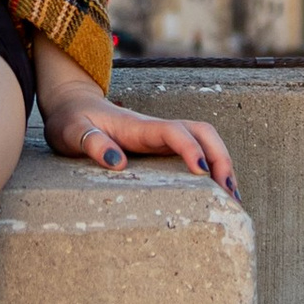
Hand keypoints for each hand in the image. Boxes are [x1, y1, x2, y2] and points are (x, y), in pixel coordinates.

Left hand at [34, 42, 239, 198]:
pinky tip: (218, 190)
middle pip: (202, 132)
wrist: (71, 106)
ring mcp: (161, 136)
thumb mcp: (71, 132)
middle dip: (221, 158)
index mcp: (137, 126)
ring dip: (223, 163)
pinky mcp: (160, 146)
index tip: (202, 174)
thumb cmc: (70, 121)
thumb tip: (118, 164)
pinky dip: (212, 167)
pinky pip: (195, 150)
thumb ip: (92, 143)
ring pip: (204, 140)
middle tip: (229, 194)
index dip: (190, 149)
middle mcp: (156, 129)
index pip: (174, 131)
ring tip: (232, 197)